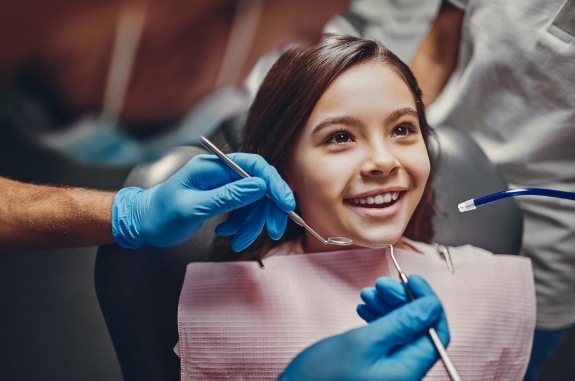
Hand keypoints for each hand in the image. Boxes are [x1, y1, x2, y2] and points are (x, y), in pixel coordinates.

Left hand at [112, 153, 294, 249]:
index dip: (273, 183)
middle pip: (258, 186)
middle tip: (271, 231)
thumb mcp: (193, 207)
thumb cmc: (160, 215)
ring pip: (253, 202)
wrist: (143, 224)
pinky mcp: (222, 199)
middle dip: (266, 210)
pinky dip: (241, 225)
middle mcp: (220, 173)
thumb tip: (259, 186)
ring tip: (238, 242)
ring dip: (251, 224)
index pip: (253, 166)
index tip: (286, 204)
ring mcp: (222, 186)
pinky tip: (228, 234)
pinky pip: (243, 211)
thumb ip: (227, 196)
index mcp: (212, 167)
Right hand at [279, 275, 448, 380]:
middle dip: (403, 300)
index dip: (427, 302)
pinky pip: (387, 337)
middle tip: (381, 283)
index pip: (435, 331)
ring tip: (368, 293)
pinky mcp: (377, 365)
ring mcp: (390, 369)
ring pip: (401, 329)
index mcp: (408, 370)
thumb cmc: (323, 376)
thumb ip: (400, 324)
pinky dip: (378, 318)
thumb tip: (431, 306)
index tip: (412, 279)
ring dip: (388, 306)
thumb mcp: (362, 343)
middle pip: (418, 327)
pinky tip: (364, 308)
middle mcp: (404, 371)